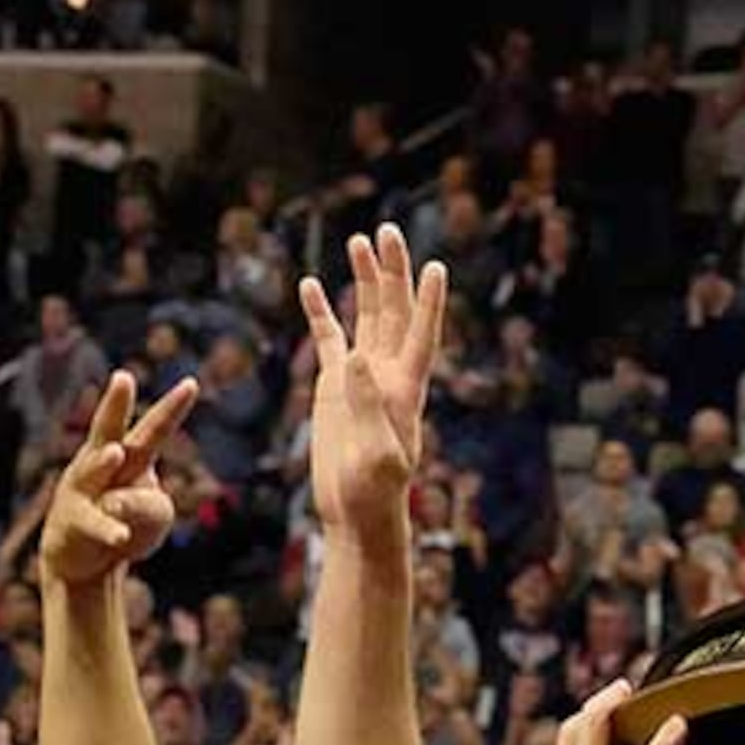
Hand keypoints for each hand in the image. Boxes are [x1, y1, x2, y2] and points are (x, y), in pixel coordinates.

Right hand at [39, 369, 200, 586]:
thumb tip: (116, 504)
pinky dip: (108, 529)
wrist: (81, 558)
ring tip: (115, 453)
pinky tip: (120, 536)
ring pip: (93, 472)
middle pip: (109, 431)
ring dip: (103, 462)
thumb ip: (150, 507)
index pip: (154, 429)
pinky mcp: (74, 521)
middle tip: (122, 377)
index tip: (192, 383)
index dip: (172, 408)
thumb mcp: (154, 516)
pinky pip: (94, 524)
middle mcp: (101, 464)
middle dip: (115, 405)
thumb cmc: (125, 524)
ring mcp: (82, 490)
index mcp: (130, 456)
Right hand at [295, 224, 448, 541]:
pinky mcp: (336, 387)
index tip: (435, 266)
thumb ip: (366, 406)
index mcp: (407, 389)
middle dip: (393, 272)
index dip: (429, 302)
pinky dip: (320, 312)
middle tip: (387, 230)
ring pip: (366, 317)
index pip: (422, 335)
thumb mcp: (374, 455)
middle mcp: (389, 374)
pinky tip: (309, 284)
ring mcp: (362, 377)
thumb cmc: (374, 493)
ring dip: (364, 280)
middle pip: (395, 312)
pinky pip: (328, 339)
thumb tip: (354, 357)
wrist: (356, 513)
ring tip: (359, 240)